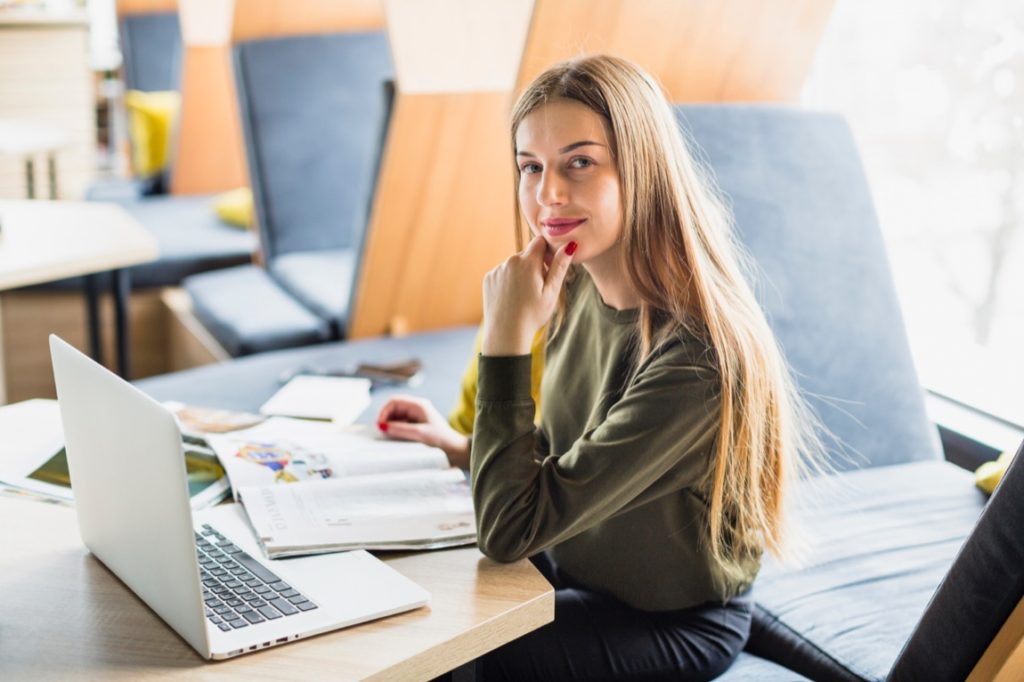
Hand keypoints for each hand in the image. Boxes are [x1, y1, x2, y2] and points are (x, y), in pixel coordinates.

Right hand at [377, 395, 469, 467]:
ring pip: (396, 416)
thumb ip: (400, 429)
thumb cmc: (441, 440)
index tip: (380, 425)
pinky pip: (401, 423)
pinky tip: (395, 437)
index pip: (394, 401)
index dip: (384, 411)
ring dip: (390, 424)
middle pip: (393, 408)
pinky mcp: (416, 424)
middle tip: (382, 432)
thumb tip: (382, 426)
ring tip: (389, 436)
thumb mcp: (420, 434)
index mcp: (419, 405)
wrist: (455, 450)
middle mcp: (417, 408)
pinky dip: (395, 429)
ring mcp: (416, 416)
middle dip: (386, 418)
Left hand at [482, 236, 574, 355]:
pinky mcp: (488, 278)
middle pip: (527, 254)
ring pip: (514, 264)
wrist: (506, 333)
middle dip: (534, 264)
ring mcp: (497, 269)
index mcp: (528, 262)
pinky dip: (508, 280)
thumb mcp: (551, 292)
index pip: (540, 242)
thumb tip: (570, 244)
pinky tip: (512, 297)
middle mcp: (510, 261)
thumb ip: (559, 266)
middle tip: (537, 288)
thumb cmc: (533, 314)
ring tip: (524, 296)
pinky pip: (502, 273)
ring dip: (521, 273)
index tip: (549, 268)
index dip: (547, 253)